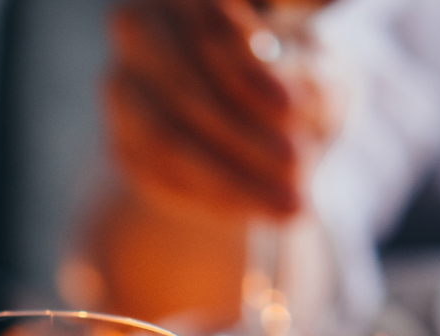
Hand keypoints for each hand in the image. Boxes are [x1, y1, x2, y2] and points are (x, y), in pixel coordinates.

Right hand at [105, 0, 327, 220]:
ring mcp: (121, 85)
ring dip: (232, 177)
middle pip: (181, 81)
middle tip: (298, 163)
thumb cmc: (296, 76)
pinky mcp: (122, 145)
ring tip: (293, 204)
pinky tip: (260, 211)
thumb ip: (310, 75)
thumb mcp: (318, 70)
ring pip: (165, 137)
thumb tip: (299, 97)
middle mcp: (141, 20)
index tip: (292, 106)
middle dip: (243, 131)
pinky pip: (161, 179)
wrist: (258, 128)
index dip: (246, 65)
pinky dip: (215, 200)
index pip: (208, 22)